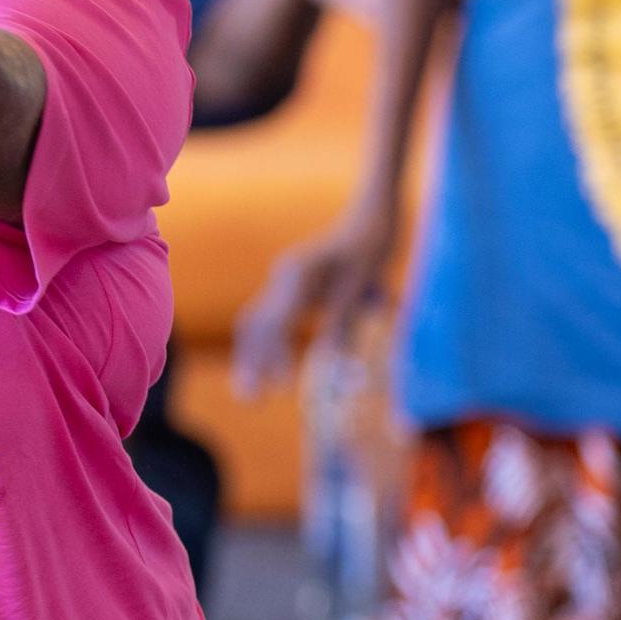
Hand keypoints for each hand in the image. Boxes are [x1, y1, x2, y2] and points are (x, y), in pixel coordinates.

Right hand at [235, 203, 404, 399]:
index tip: (282, 387)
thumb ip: (343, 322)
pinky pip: (267, 317)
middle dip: (252, 363)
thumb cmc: (371, 250)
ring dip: (251, 357)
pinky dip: (263, 344)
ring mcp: (283, 278)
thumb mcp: (362, 288)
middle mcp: (284, 274)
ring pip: (256, 322)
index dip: (277, 356)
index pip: (280, 321)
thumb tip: (330, 363)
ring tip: (249, 393)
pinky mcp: (289, 285)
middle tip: (251, 401)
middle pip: (258, 324)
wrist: (370, 218)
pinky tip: (263, 370)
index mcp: (300, 273)